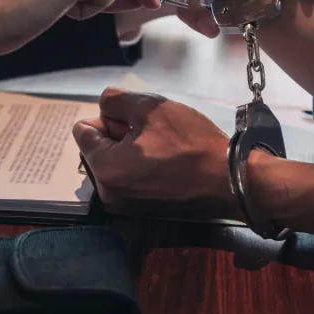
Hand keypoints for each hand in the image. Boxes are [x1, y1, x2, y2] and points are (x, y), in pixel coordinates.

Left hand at [73, 88, 236, 219]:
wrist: (230, 181)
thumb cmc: (191, 144)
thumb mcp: (151, 107)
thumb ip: (116, 101)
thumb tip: (103, 105)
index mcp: (103, 169)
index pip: (83, 130)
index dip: (109, 117)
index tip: (137, 122)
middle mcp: (107, 193)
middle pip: (98, 148)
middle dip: (119, 135)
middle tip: (154, 135)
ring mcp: (125, 206)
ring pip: (116, 162)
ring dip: (133, 150)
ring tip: (164, 149)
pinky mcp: (143, 212)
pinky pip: (131, 179)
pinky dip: (143, 168)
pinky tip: (168, 164)